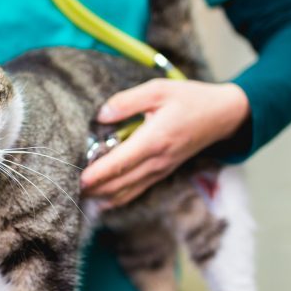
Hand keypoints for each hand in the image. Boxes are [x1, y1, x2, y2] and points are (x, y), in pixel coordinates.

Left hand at [80, 79, 248, 207]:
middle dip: (94, 188)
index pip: (121, 162)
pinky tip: (101, 201)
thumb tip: (101, 115)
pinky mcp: (162, 172)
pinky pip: (136, 190)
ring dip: (102, 195)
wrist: (222, 116)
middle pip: (119, 183)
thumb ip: (127, 101)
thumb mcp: (159, 90)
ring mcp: (161, 170)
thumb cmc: (189, 99)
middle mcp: (157, 160)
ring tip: (80, 195)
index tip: (78, 178)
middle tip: (68, 188)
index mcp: (155, 139)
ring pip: (127, 191)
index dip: (98, 174)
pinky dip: (117, 198)